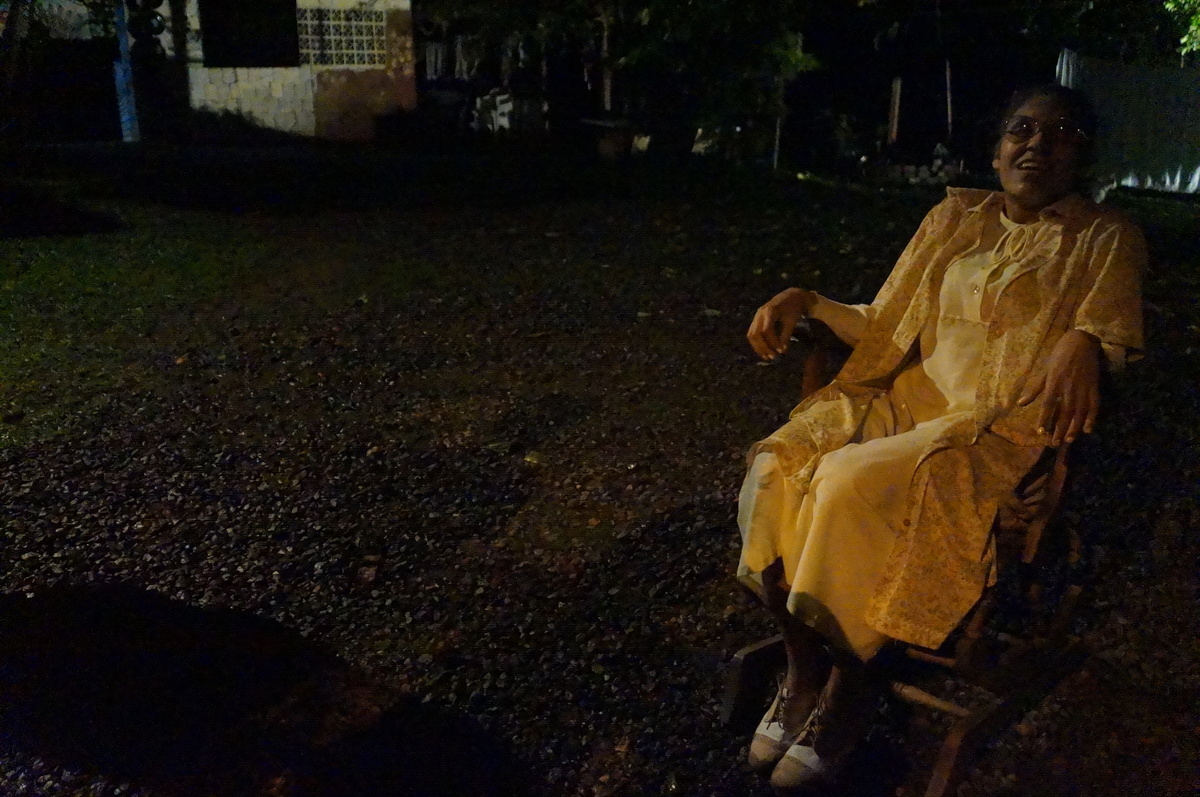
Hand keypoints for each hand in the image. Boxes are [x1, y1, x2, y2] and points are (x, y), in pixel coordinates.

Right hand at [747, 288, 816, 360]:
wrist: (790, 297)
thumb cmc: (793, 309)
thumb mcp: (792, 321)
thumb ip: (786, 335)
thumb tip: (782, 350)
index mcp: (770, 311)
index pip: (767, 330)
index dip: (773, 342)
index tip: (781, 351)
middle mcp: (760, 313)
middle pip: (755, 333)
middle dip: (763, 347)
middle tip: (772, 357)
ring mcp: (756, 316)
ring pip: (751, 335)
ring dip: (758, 347)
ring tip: (767, 357)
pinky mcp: (756, 320)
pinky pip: (753, 334)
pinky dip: (757, 343)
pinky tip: (764, 351)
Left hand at [1017, 329, 1102, 445]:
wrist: (1081, 342)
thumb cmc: (1059, 356)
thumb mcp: (1044, 370)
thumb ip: (1034, 388)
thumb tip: (1020, 404)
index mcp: (1054, 383)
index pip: (1047, 404)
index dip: (1044, 418)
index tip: (1041, 431)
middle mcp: (1068, 387)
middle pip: (1063, 412)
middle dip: (1059, 428)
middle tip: (1055, 443)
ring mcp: (1082, 387)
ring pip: (1079, 411)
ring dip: (1074, 427)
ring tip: (1070, 440)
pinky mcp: (1094, 386)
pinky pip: (1094, 405)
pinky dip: (1092, 417)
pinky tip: (1088, 429)